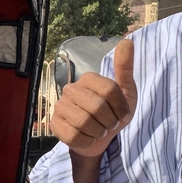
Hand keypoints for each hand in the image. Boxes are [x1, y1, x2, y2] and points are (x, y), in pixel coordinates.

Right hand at [50, 38, 135, 158]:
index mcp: (88, 78)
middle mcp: (71, 88)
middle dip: (109, 121)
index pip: (110, 90)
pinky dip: (87, 141)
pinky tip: (87, 138)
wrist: (98, 140)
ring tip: (98, 131)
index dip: (121, 108)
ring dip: (98, 132)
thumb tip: (127, 41)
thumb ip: (125, 68)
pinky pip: (74, 136)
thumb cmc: (112, 114)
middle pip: (98, 107)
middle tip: (108, 124)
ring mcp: (60, 106)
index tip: (122, 115)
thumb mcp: (125, 93)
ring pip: (85, 122)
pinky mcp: (54, 124)